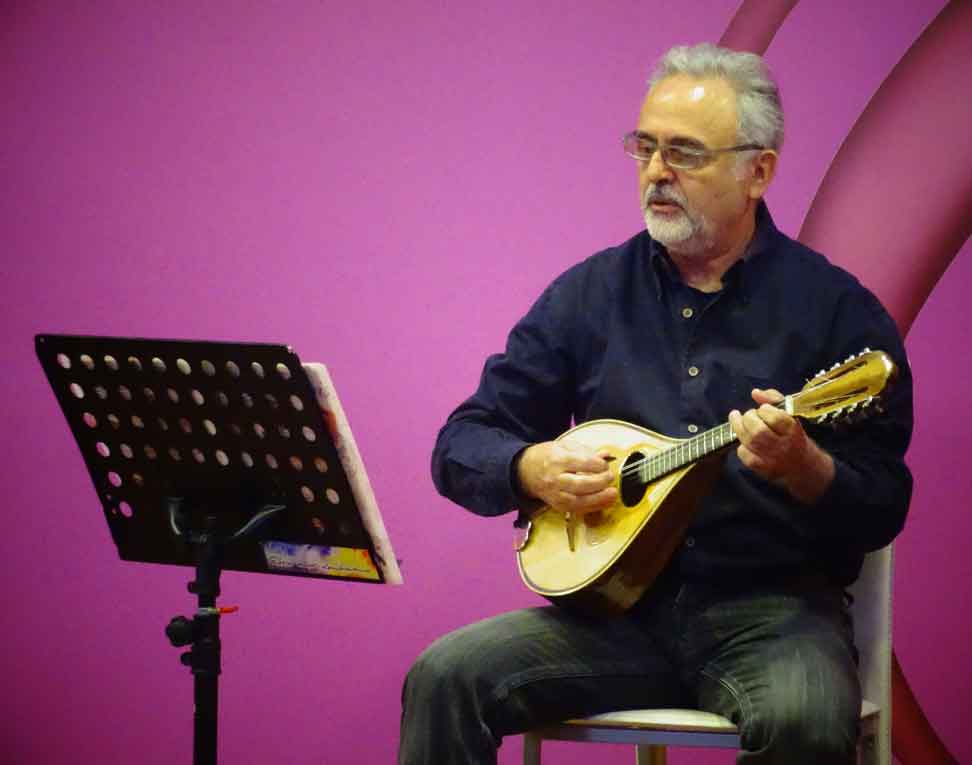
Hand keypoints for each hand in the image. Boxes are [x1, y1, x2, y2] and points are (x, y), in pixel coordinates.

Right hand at [516, 440, 617, 514]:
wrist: (526, 471)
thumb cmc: (547, 456)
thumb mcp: (564, 446)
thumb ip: (586, 451)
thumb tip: (606, 455)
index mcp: (557, 460)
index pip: (581, 463)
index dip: (597, 464)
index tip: (605, 464)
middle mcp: (555, 479)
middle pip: (581, 484)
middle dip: (600, 482)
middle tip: (610, 477)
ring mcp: (555, 494)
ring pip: (580, 500)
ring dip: (599, 498)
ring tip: (613, 493)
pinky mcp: (558, 505)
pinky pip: (577, 509)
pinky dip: (593, 506)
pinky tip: (604, 502)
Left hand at [728, 388, 834, 503]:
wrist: (803, 467)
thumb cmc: (794, 436)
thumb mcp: (791, 416)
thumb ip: (774, 399)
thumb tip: (755, 392)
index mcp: (794, 431)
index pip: (776, 418)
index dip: (764, 409)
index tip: (763, 408)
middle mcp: (784, 447)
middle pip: (758, 431)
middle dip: (748, 418)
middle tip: (749, 415)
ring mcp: (772, 460)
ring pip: (749, 442)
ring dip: (739, 427)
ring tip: (738, 420)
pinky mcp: (762, 469)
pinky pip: (744, 455)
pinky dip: (741, 445)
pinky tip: (744, 440)